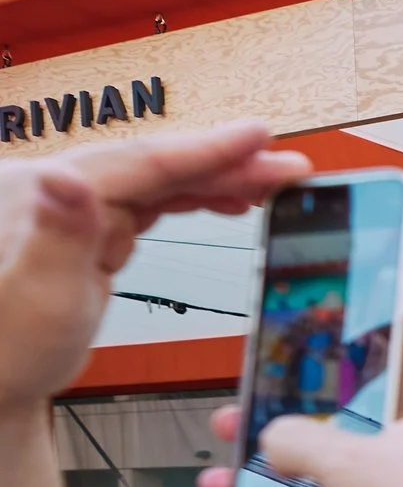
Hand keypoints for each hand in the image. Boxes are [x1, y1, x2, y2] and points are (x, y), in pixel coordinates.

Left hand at [0, 122, 307, 409]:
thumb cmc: (10, 350)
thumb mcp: (41, 299)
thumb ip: (57, 235)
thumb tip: (64, 176)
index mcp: (40, 191)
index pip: (138, 162)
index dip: (204, 149)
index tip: (259, 136)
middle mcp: (54, 188)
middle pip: (154, 165)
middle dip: (225, 163)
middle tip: (290, 170)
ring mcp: (71, 207)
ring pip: (157, 181)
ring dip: (216, 180)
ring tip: (272, 186)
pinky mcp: (86, 229)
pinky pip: (150, 202)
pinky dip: (191, 198)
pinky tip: (222, 201)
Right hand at [182, 385, 402, 486]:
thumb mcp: (353, 458)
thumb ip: (301, 441)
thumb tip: (271, 438)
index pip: (379, 391)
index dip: (339, 382)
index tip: (296, 376)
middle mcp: (401, 469)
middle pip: (329, 447)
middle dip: (275, 441)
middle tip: (233, 428)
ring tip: (212, 483)